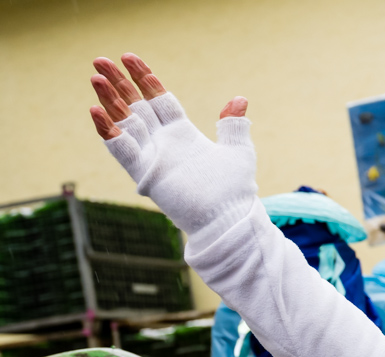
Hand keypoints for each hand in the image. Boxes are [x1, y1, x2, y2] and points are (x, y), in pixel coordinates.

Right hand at [87, 54, 256, 247]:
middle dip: (118, 83)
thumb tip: (239, 100)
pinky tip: (96, 112)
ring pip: (125, 123)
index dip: (144, 78)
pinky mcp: (146, 174)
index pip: (158, 99)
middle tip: (99, 61)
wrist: (230, 220)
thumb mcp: (238, 152)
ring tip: (95, 79)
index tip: (128, 57)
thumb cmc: (235, 191)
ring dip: (109, 102)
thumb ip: (233, 126)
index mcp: (182, 134)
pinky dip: (109, 132)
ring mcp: (153, 157)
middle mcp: (164, 143)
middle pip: (135, 106)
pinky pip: (122, 150)